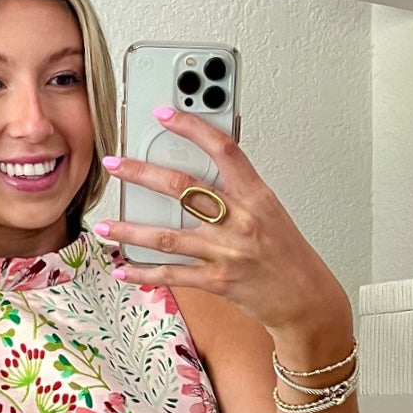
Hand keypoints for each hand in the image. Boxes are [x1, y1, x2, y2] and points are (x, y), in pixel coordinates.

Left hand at [97, 105, 348, 334]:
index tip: (164, 113)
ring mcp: (227, 251)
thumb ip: (238, 191)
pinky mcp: (218, 280)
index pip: (223, 149)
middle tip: (114, 164)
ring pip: (166, 236)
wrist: (307, 299)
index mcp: (256, 195)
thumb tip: (200, 172)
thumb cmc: (288, 253)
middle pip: (182, 188)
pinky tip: (123, 268)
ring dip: (129, 231)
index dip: (192, 127)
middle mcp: (240, 220)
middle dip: (141, 173)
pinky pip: (172, 274)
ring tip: (104, 226)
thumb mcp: (270, 211)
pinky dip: (144, 272)